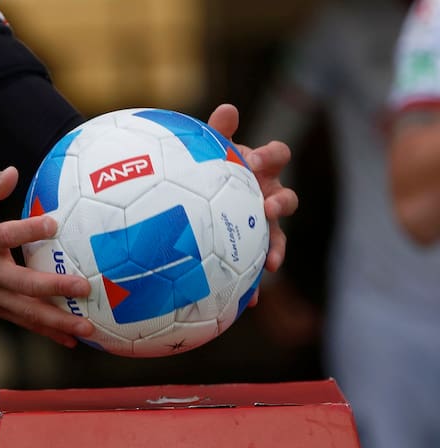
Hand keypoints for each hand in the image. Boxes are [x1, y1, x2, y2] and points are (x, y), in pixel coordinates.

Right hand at [0, 166, 94, 347]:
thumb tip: (13, 171)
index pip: (6, 235)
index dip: (28, 230)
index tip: (52, 224)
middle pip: (24, 284)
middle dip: (55, 288)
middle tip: (84, 287)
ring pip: (27, 311)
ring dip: (58, 321)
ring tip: (86, 327)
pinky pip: (24, 322)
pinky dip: (47, 332)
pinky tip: (71, 339)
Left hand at [208, 103, 297, 304]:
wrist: (198, 201)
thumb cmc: (209, 170)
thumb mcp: (211, 151)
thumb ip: (218, 132)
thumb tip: (229, 108)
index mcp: (260, 167)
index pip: (277, 155)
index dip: (270, 157)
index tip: (254, 162)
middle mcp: (268, 195)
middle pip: (287, 198)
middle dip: (281, 203)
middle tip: (268, 208)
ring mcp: (264, 225)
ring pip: (278, 236)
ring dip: (277, 247)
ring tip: (271, 262)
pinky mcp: (254, 251)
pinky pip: (257, 268)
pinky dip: (254, 284)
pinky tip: (247, 300)